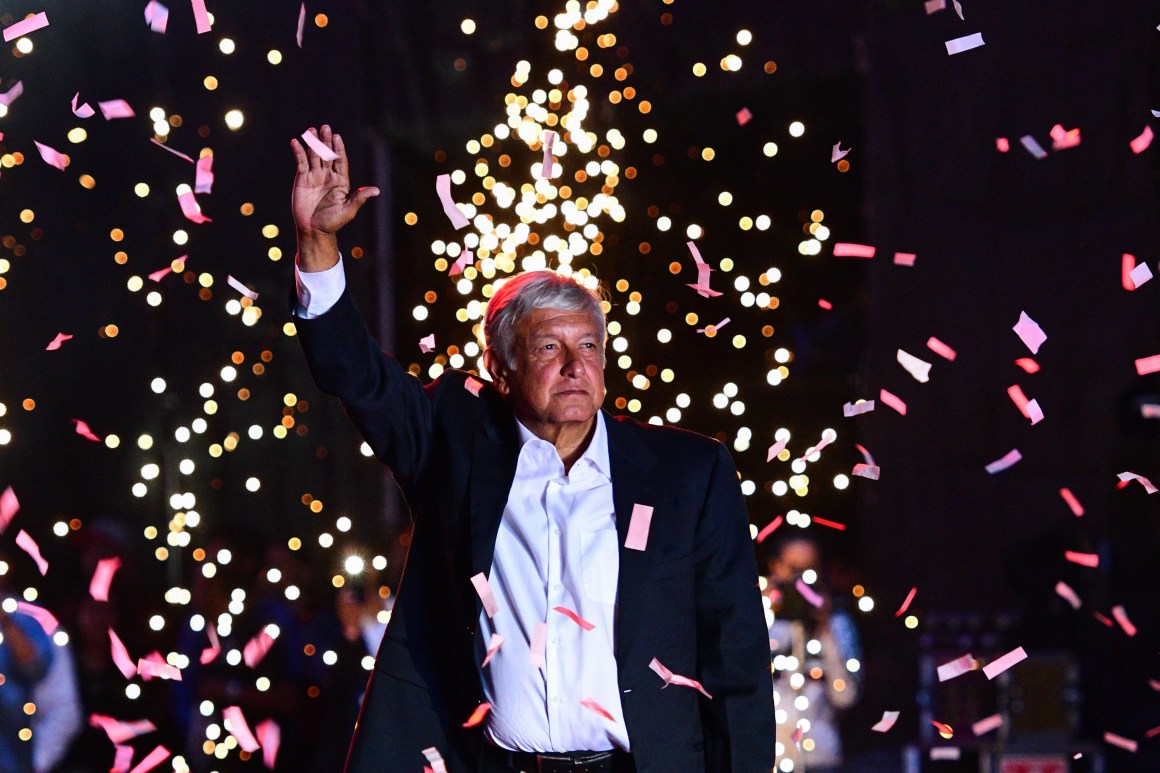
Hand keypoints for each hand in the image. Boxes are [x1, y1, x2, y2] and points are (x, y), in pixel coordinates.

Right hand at [290, 125, 378, 239]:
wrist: (314, 230)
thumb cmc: (333, 221)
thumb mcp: (348, 209)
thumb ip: (359, 197)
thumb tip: (377, 190)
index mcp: (341, 181)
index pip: (340, 160)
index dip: (338, 148)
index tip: (337, 136)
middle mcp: (328, 176)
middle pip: (327, 154)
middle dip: (326, 141)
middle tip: (325, 127)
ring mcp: (315, 176)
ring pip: (314, 156)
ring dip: (312, 143)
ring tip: (311, 130)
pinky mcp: (302, 179)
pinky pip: (301, 163)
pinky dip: (298, 152)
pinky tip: (296, 142)